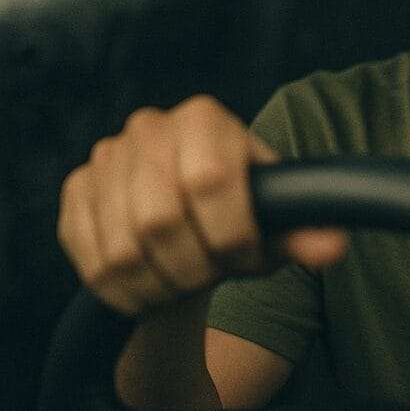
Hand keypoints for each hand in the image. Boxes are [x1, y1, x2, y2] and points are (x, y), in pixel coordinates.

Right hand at [58, 95, 348, 315]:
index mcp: (205, 118)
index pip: (210, 180)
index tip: (246, 260)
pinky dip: (128, 292)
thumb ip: (302, 232)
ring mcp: (106, 157)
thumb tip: (332, 248)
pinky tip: (153, 288)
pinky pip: (92, 262)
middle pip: (160, 219)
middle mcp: (149, 126)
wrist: (191, 215)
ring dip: (161, 285)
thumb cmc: (242, 213)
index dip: (231, 236)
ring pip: (123, 248)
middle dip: (195, 266)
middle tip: (213, 276)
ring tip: (186, 284)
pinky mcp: (76, 192)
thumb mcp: (276, 220)